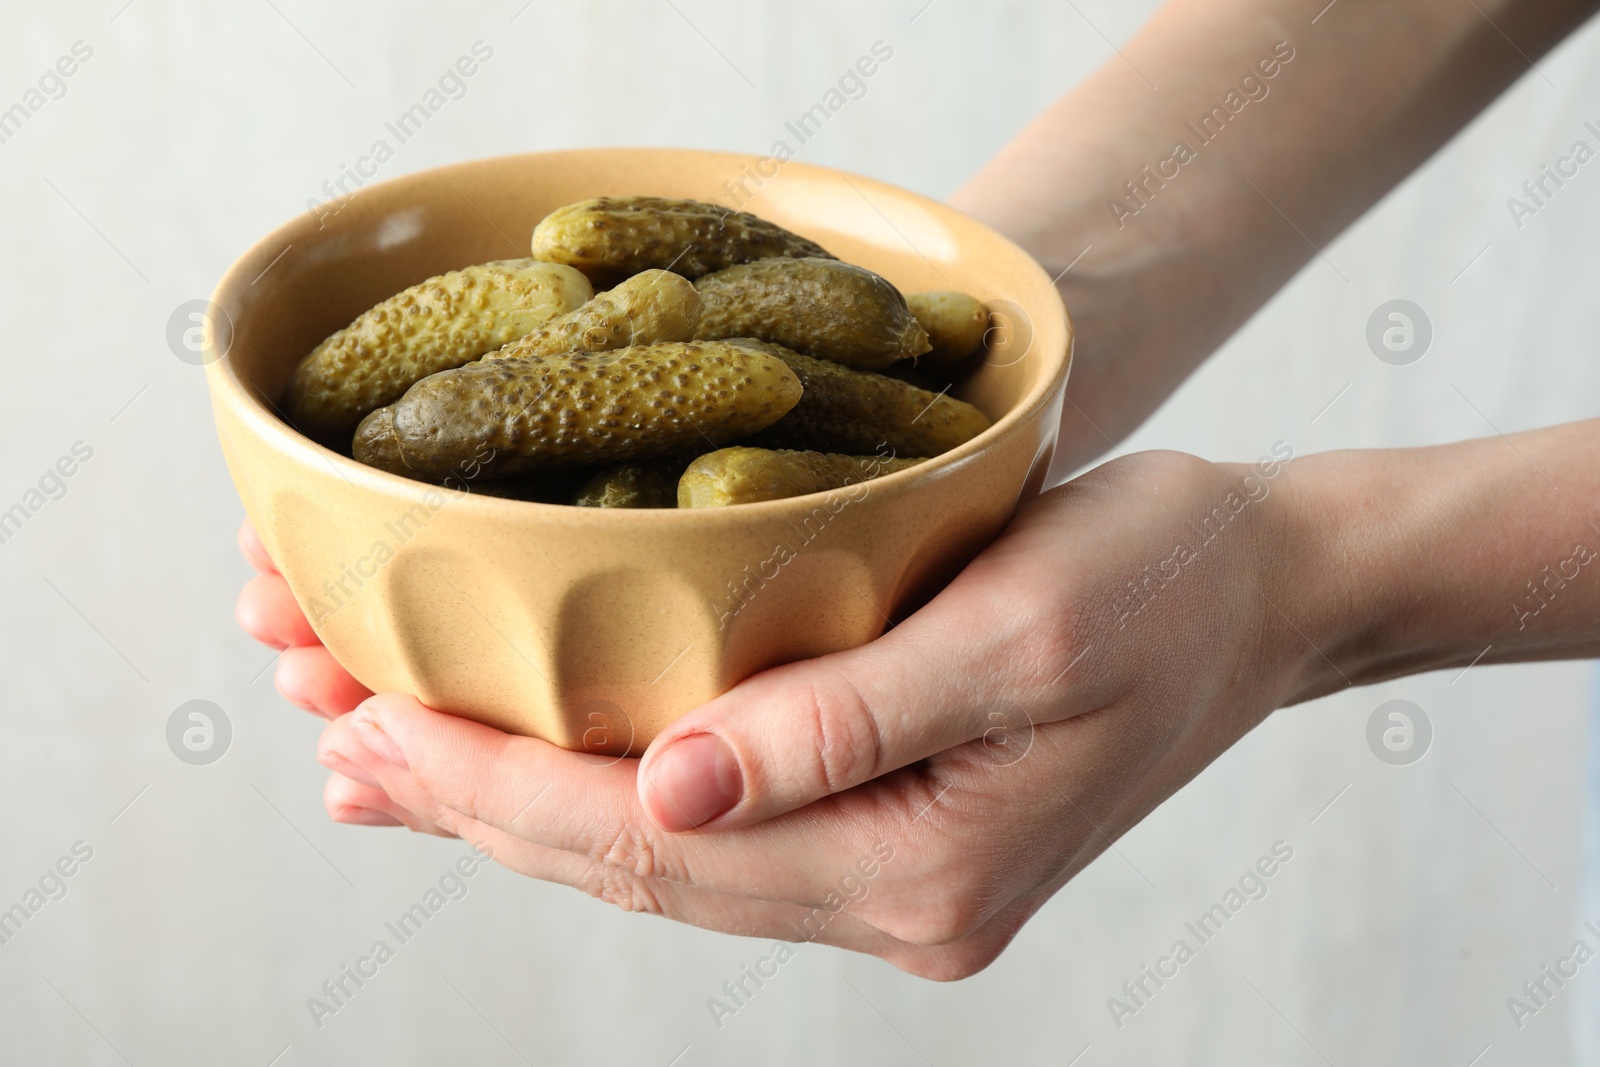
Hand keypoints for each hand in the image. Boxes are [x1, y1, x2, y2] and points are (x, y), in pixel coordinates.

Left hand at [237, 448, 1318, 976]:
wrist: (1268, 590)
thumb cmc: (1167, 576)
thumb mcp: (1023, 623)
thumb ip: (843, 720)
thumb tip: (664, 790)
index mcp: (923, 862)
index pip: (658, 844)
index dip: (500, 787)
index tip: (369, 727)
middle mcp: (894, 903)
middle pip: (638, 868)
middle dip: (474, 801)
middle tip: (330, 734)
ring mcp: (891, 883)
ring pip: (660, 860)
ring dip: (519, 805)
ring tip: (383, 755)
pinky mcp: (890, 836)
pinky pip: (710, 835)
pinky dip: (603, 797)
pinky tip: (529, 770)